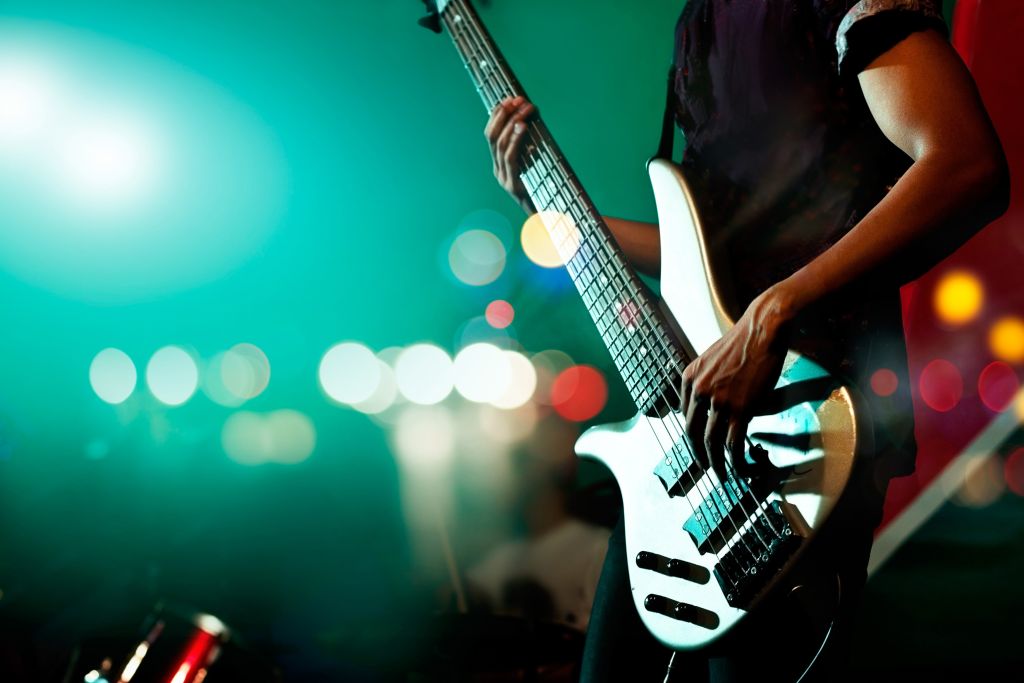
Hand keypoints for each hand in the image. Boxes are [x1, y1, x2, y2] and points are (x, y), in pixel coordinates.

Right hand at [484, 96, 535, 212]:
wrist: (548, 219)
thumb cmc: (546, 191)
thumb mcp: (537, 165)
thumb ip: (532, 148)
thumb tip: (532, 123)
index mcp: (500, 165)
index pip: (491, 135)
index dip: (497, 116)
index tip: (509, 99)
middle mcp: (498, 171)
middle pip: (491, 137)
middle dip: (502, 115)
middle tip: (515, 99)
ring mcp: (503, 178)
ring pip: (499, 145)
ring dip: (511, 123)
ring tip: (522, 109)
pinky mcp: (512, 184)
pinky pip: (510, 158)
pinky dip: (515, 139)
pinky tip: (522, 127)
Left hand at [679, 287, 794, 483]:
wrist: (763, 329)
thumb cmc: (742, 343)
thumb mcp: (711, 360)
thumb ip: (705, 382)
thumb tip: (709, 407)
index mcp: (688, 378)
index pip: (683, 416)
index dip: (691, 436)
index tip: (698, 446)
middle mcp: (698, 391)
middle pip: (692, 434)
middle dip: (698, 456)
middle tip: (706, 468)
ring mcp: (718, 401)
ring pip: (712, 443)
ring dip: (716, 465)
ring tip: (722, 477)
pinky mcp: (740, 408)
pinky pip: (733, 443)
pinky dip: (735, 461)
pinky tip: (740, 469)